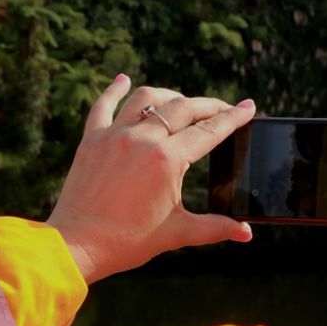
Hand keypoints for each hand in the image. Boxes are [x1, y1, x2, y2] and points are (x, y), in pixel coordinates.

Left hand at [47, 75, 254, 282]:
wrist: (77, 245)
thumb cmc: (128, 241)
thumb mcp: (177, 233)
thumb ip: (215, 228)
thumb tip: (246, 233)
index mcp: (167, 160)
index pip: (209, 131)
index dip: (233, 118)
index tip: (249, 107)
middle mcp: (142, 139)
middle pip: (184, 108)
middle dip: (209, 106)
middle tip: (223, 110)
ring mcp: (115, 135)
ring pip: (148, 98)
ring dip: (170, 96)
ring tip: (182, 103)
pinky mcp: (92, 140)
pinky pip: (104, 105)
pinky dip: (114, 90)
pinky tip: (122, 80)